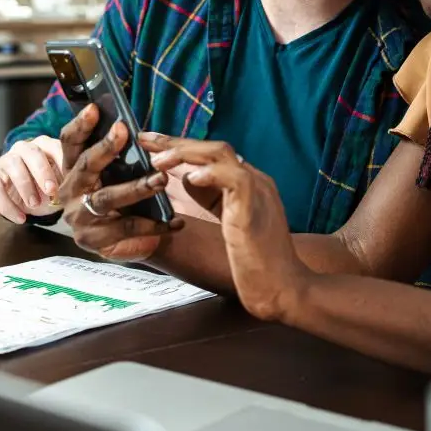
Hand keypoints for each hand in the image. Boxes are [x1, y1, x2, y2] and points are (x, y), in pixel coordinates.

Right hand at [0, 104, 101, 222]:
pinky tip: (20, 218)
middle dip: (42, 172)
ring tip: (36, 205)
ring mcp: (6, 161)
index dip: (60, 159)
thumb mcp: (66, 181)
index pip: (53, 144)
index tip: (69, 175)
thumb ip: (81, 174)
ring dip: (24, 187)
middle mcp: (24, 149)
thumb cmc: (50, 187)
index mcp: (46, 145)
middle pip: (31, 153)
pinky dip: (6, 205)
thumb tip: (107, 174)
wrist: (26, 199)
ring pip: (11, 166)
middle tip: (52, 191)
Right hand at [58, 119, 183, 262]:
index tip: (94, 108)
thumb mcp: (115, 173)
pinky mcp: (93, 241)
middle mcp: (70, 192)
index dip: (80, 125)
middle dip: (104, 148)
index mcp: (72, 170)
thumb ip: (116, 154)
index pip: (69, 143)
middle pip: (85, 166)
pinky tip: (174, 220)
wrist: (123, 244)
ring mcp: (79, 218)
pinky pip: (126, 228)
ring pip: (107, 198)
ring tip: (161, 179)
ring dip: (136, 187)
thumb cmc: (120, 199)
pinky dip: (153, 224)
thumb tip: (128, 126)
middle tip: (123, 132)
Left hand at [146, 135, 308, 320]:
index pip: (212, 155)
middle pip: (213, 148)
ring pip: (221, 154)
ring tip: (158, 160)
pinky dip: (211, 175)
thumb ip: (212, 199)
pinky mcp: (255, 208)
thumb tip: (186, 179)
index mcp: (248, 184)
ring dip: (186, 153)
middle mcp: (255, 180)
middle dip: (176, 142)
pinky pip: (235, 179)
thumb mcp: (228, 223)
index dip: (181, 147)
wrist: (284, 289)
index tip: (152, 145)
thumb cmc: (256, 264)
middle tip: (145, 140)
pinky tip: (188, 179)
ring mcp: (258, 191)